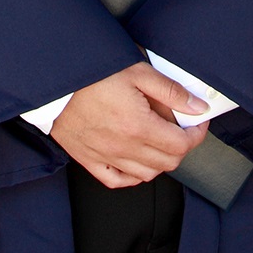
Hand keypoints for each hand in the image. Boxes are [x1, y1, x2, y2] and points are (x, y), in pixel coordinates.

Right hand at [51, 62, 208, 187]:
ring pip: (146, 174)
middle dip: (182, 147)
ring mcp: (105, 157)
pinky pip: (117, 180)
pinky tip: (136, 161)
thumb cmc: (93, 74)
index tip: (198, 123)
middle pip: (168, 162)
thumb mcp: (137, 72)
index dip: (196, 135)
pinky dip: (132, 176)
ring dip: (161, 161)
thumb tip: (197, 107)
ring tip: (160, 142)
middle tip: (182, 129)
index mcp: (138, 126)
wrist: (54, 81)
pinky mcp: (88, 159)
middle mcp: (123, 147)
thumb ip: (171, 92)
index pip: (181, 145)